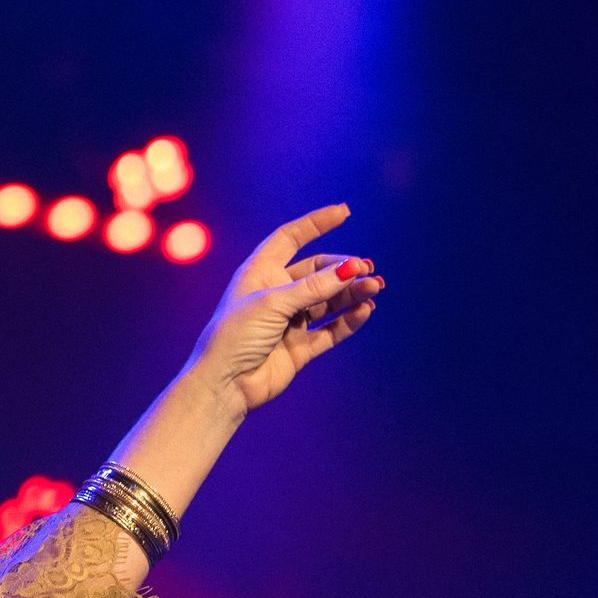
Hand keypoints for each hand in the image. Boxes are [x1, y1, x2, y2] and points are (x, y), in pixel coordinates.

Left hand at [190, 203, 382, 416]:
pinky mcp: (299, 347)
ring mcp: (289, 321)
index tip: (344, 212)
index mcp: (259, 273)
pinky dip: (348, 320)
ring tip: (374, 289)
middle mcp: (275, 294)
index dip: (315, 224)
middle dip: (344, 269)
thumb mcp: (274, 303)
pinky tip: (364, 310)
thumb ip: (314, 287)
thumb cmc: (235, 336)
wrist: (224, 385)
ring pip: (328, 301)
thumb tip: (351, 268)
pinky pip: (330, 330)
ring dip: (351, 294)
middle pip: (317, 272)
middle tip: (367, 270)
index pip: (290, 239)